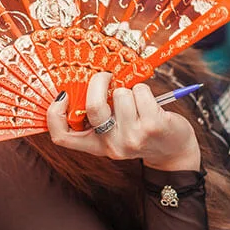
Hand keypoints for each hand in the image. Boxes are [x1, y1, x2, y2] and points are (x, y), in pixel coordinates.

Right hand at [46, 72, 201, 171]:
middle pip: (93, 106)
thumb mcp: (115, 131)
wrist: (174, 151)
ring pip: (120, 94)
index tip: (62, 95)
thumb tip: (86, 80)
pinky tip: (151, 103)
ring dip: (129, 89)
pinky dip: (144, 90)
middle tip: (107, 77)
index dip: (54, 114)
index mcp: (96, 145)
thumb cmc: (141, 132)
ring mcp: (132, 137)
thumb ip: (100, 115)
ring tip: (138, 102)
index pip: (62, 137)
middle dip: (99, 81)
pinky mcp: (153, 126)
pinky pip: (140, 91)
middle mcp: (111, 145)